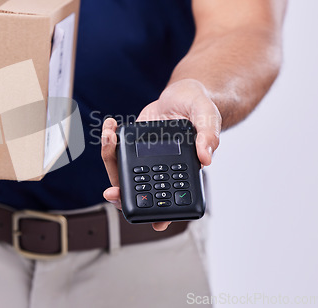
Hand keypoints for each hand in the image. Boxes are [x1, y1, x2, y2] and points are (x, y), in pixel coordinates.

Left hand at [101, 79, 221, 230]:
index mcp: (182, 170)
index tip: (154, 224)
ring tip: (109, 136)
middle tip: (110, 193)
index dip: (162, 215)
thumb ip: (208, 135)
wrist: (183, 94)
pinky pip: (116, 152)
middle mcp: (160, 169)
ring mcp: (144, 159)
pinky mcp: (133, 146)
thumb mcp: (208, 117)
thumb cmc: (199, 108)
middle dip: (122, 195)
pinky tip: (110, 127)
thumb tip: (206, 157)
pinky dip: (109, 143)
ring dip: (109, 160)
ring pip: (122, 173)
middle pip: (138, 192)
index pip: (171, 199)